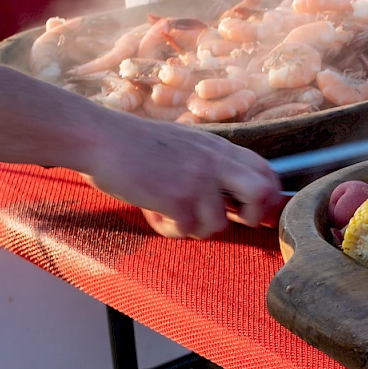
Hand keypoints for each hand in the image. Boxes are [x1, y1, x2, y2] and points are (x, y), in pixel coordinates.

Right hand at [80, 115, 285, 238]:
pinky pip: (189, 231)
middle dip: (253, 217)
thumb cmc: (137, 144)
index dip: (268, 197)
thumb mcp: (187, 144)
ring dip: (196, 227)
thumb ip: (212, 164)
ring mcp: (197, 180)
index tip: (254, 212)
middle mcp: (214, 161)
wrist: (99, 138)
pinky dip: (171, 229)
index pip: (266, 171)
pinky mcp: (176, 198)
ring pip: (220, 224)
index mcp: (219, 147)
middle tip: (230, 219)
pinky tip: (154, 212)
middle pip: (263, 194)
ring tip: (171, 212)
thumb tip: (236, 194)